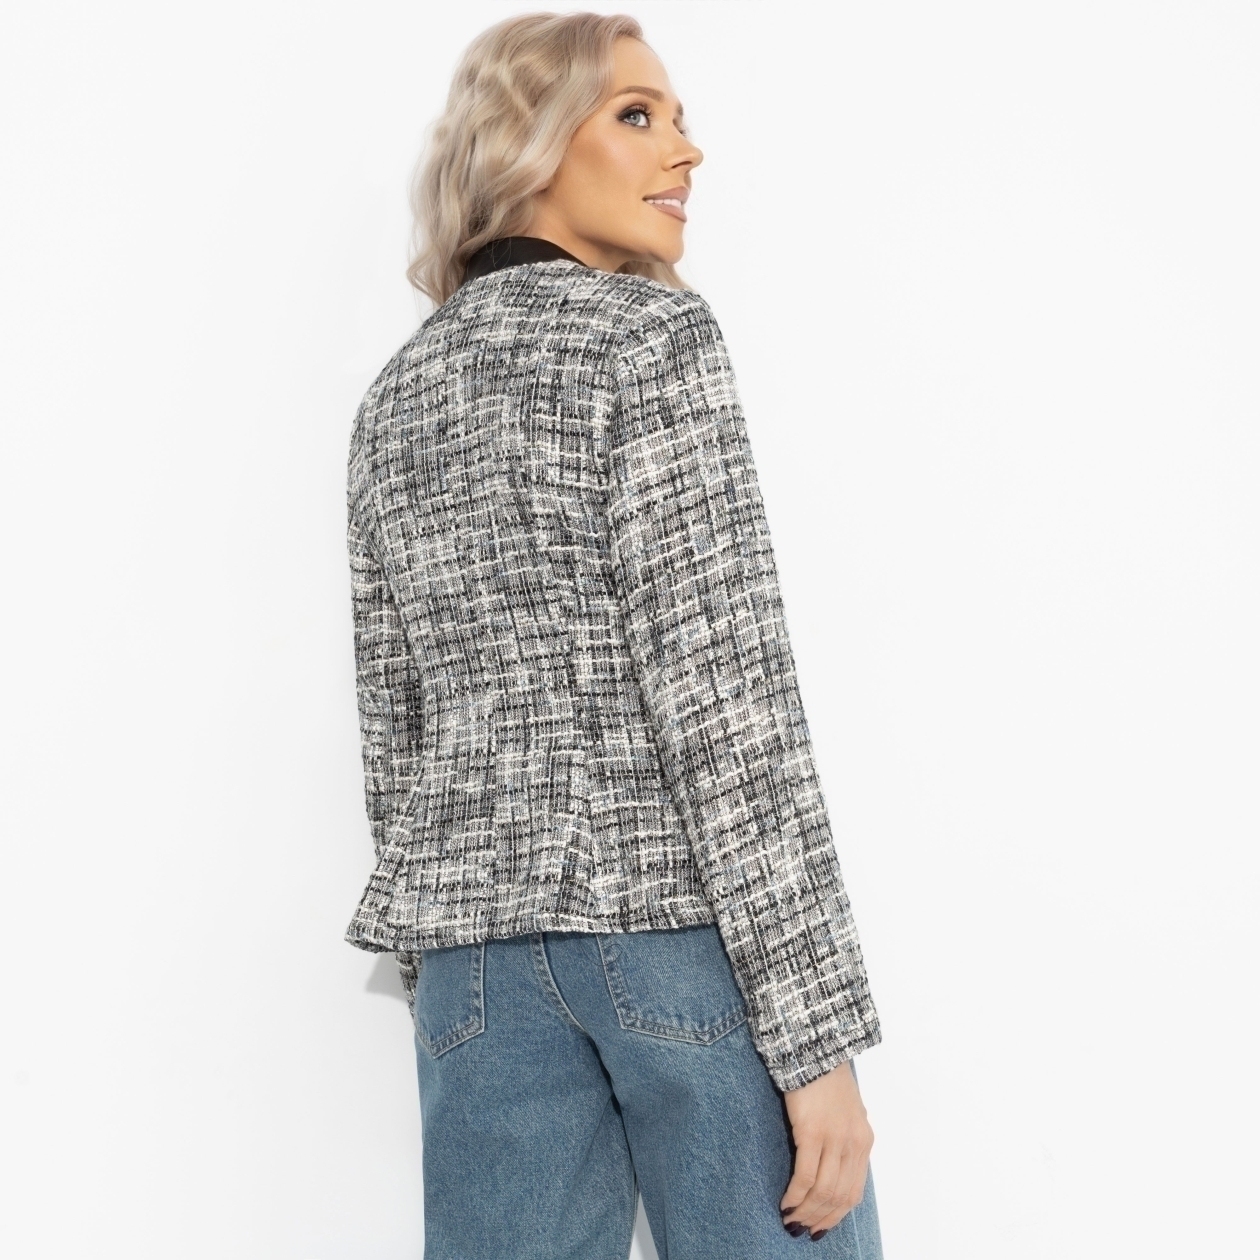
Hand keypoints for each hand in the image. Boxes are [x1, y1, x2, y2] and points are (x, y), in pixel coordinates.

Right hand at [779, 1058, 873, 1240]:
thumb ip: (845, 1142)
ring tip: (790, 1219)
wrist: (815, 1049)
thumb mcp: (847, 1113)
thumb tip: (833, 1172)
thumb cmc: (825, 1079)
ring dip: (806, 1211)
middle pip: (838, 1196)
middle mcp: (854, 1144)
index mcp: (864, 1141)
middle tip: (800, 1229)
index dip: (836, 1215)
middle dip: (819, 1218)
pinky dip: (796, 1195)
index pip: (854, 1192)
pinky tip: (786, 1202)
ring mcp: (834, 1139)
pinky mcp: (812, 1132)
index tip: (820, 1227)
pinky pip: (806, 1175)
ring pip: (823, 1191)